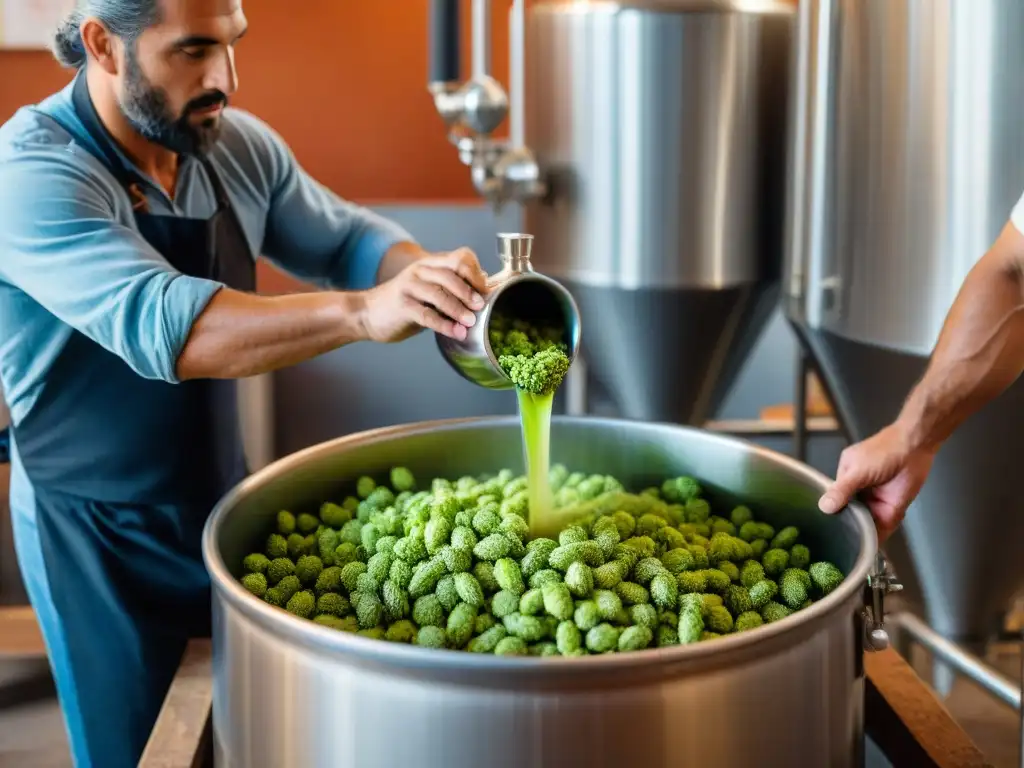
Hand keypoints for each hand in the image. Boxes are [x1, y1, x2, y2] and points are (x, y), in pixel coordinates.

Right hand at [360, 247, 486, 342]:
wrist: (367, 313)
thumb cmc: (405, 302)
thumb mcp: (429, 288)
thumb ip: (453, 286)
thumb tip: (485, 282)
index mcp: (431, 264)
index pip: (460, 257)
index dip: (476, 272)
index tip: (486, 290)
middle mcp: (420, 270)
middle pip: (451, 274)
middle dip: (469, 290)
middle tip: (481, 306)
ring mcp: (409, 287)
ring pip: (439, 294)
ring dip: (458, 309)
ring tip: (471, 322)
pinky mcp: (402, 306)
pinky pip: (427, 315)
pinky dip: (444, 325)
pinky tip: (456, 332)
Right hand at [817, 422, 936, 542]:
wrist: (916, 448)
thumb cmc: (884, 452)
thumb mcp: (857, 470)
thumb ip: (842, 490)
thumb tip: (823, 507)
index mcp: (846, 477)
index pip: (836, 500)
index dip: (832, 513)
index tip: (825, 530)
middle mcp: (859, 491)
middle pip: (850, 513)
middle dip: (846, 527)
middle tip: (838, 543)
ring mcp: (876, 502)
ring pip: (865, 522)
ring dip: (861, 535)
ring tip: (852, 550)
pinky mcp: (892, 510)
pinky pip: (881, 527)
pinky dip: (876, 538)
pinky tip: (868, 548)